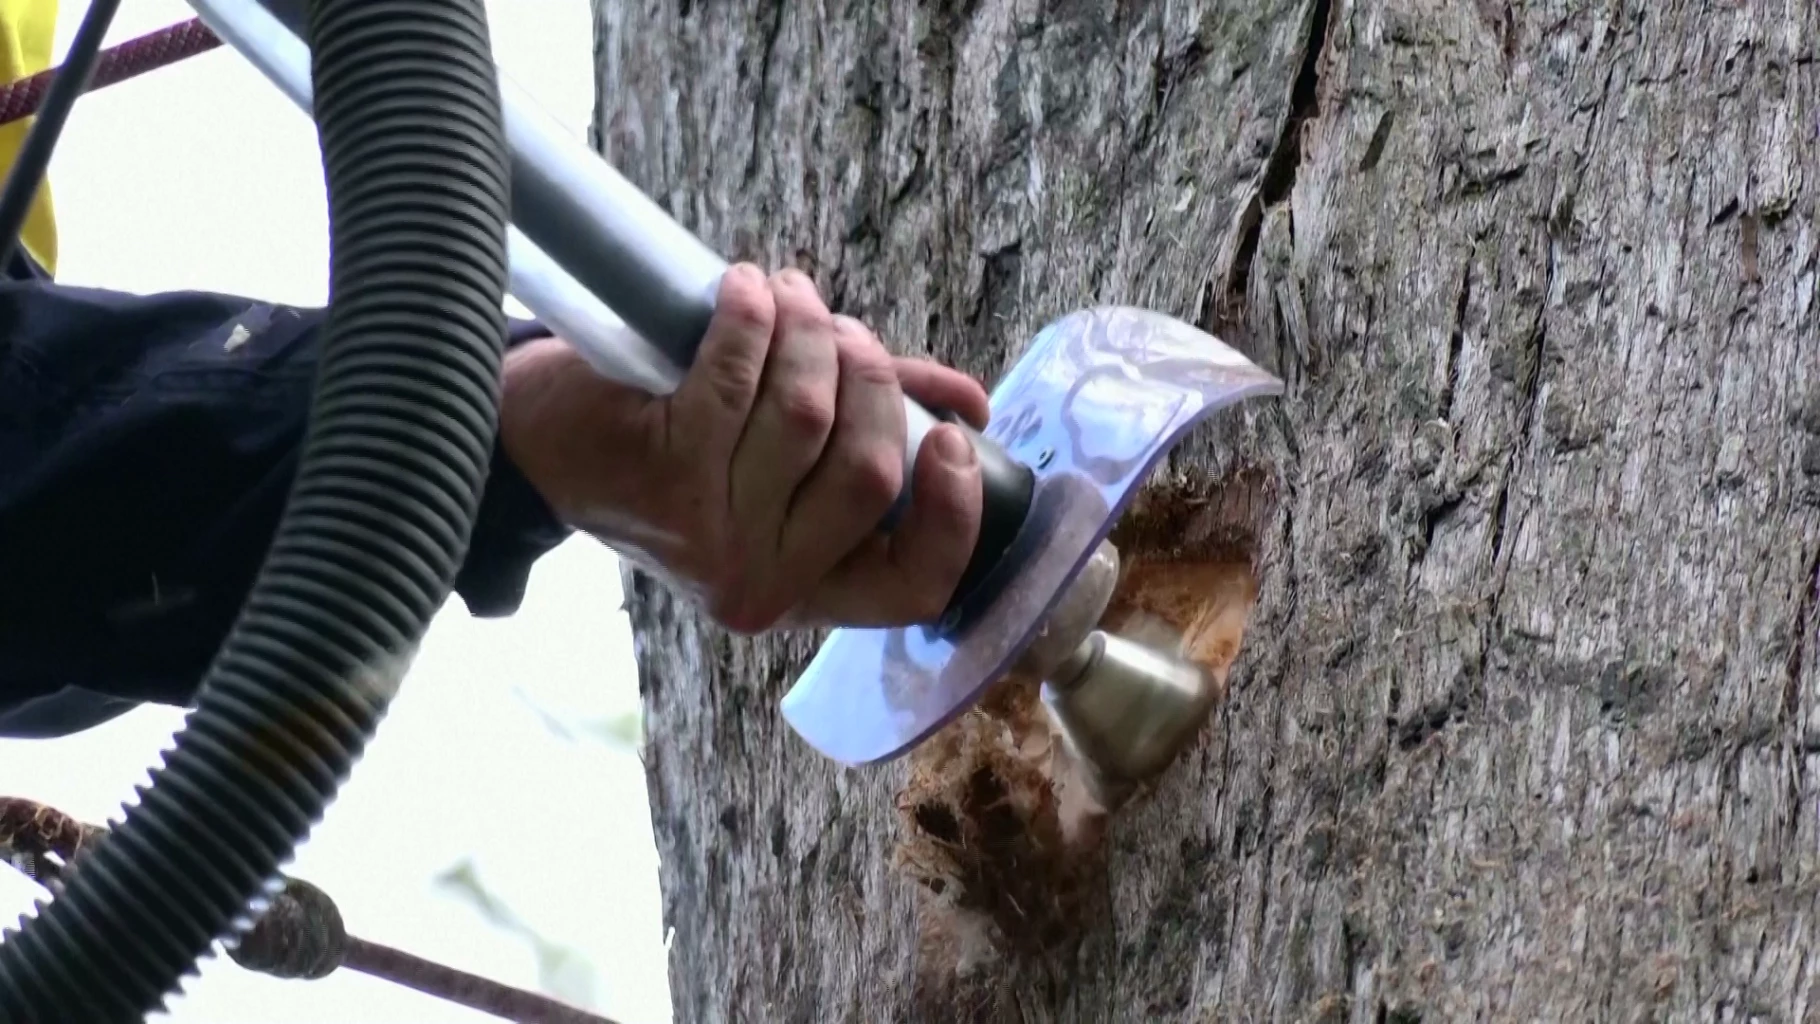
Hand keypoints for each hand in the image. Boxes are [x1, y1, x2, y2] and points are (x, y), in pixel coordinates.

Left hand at [500, 263, 989, 633]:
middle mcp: (760, 582)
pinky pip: (738, 374)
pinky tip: (745, 290)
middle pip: (867, 470)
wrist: (541, 452)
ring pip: (806, 413)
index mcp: (807, 591)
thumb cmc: (677, 448)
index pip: (915, 585)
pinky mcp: (662, 471)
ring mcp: (710, 535)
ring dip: (809, 330)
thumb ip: (876, 432)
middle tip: (843, 333)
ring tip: (789, 297)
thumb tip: (968, 406)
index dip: (954, 512)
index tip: (951, 437)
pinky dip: (751, 315)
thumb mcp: (783, 462)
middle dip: (870, 378)